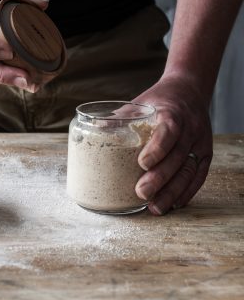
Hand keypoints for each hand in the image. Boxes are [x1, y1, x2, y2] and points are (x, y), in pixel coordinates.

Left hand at [132, 74, 212, 214]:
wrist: (189, 92)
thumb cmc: (159, 100)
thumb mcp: (140, 103)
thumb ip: (120, 117)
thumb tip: (94, 128)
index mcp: (172, 113)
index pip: (169, 131)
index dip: (157, 148)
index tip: (142, 163)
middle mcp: (190, 128)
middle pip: (178, 156)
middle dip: (160, 177)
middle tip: (141, 193)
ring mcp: (200, 142)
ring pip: (189, 170)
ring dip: (173, 192)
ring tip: (155, 208)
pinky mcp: (206, 153)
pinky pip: (199, 176)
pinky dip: (187, 192)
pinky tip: (174, 204)